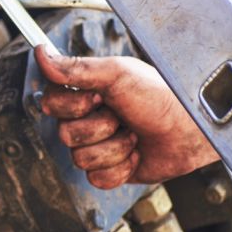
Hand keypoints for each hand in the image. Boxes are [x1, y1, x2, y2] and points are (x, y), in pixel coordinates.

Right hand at [34, 45, 219, 189]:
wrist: (191, 131)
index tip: (99, 96)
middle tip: (122, 116)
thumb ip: (75, 66)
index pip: (51, 103)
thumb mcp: (117, 74)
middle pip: (65, 135)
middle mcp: (87, 119)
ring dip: (114, 148)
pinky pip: (97, 179)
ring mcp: (98, 146)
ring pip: (80, 159)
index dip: (74, 105)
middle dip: (99, 128)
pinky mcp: (110, 170)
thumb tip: (40, 52)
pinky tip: (136, 154)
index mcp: (84, 93)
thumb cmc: (161, 96)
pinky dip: (121, 168)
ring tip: (134, 135)